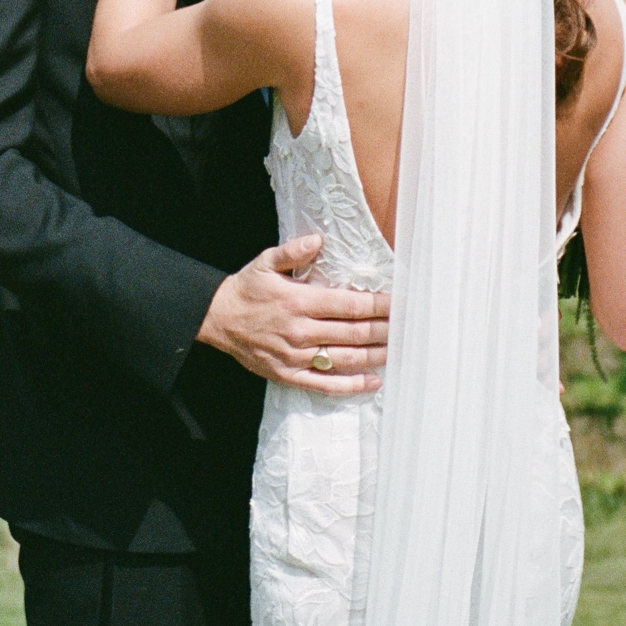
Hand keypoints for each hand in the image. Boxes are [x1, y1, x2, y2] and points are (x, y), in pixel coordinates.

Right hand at [196, 234, 388, 394]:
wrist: (218, 319)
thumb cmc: (247, 288)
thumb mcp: (266, 262)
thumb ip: (294, 251)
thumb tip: (318, 240)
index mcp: (300, 301)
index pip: (350, 305)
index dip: (378, 305)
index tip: (399, 303)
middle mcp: (301, 331)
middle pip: (354, 333)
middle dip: (384, 329)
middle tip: (407, 326)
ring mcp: (296, 356)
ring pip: (345, 359)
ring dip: (375, 355)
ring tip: (397, 350)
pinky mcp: (289, 375)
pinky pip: (326, 384)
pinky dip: (352, 385)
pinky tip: (373, 381)